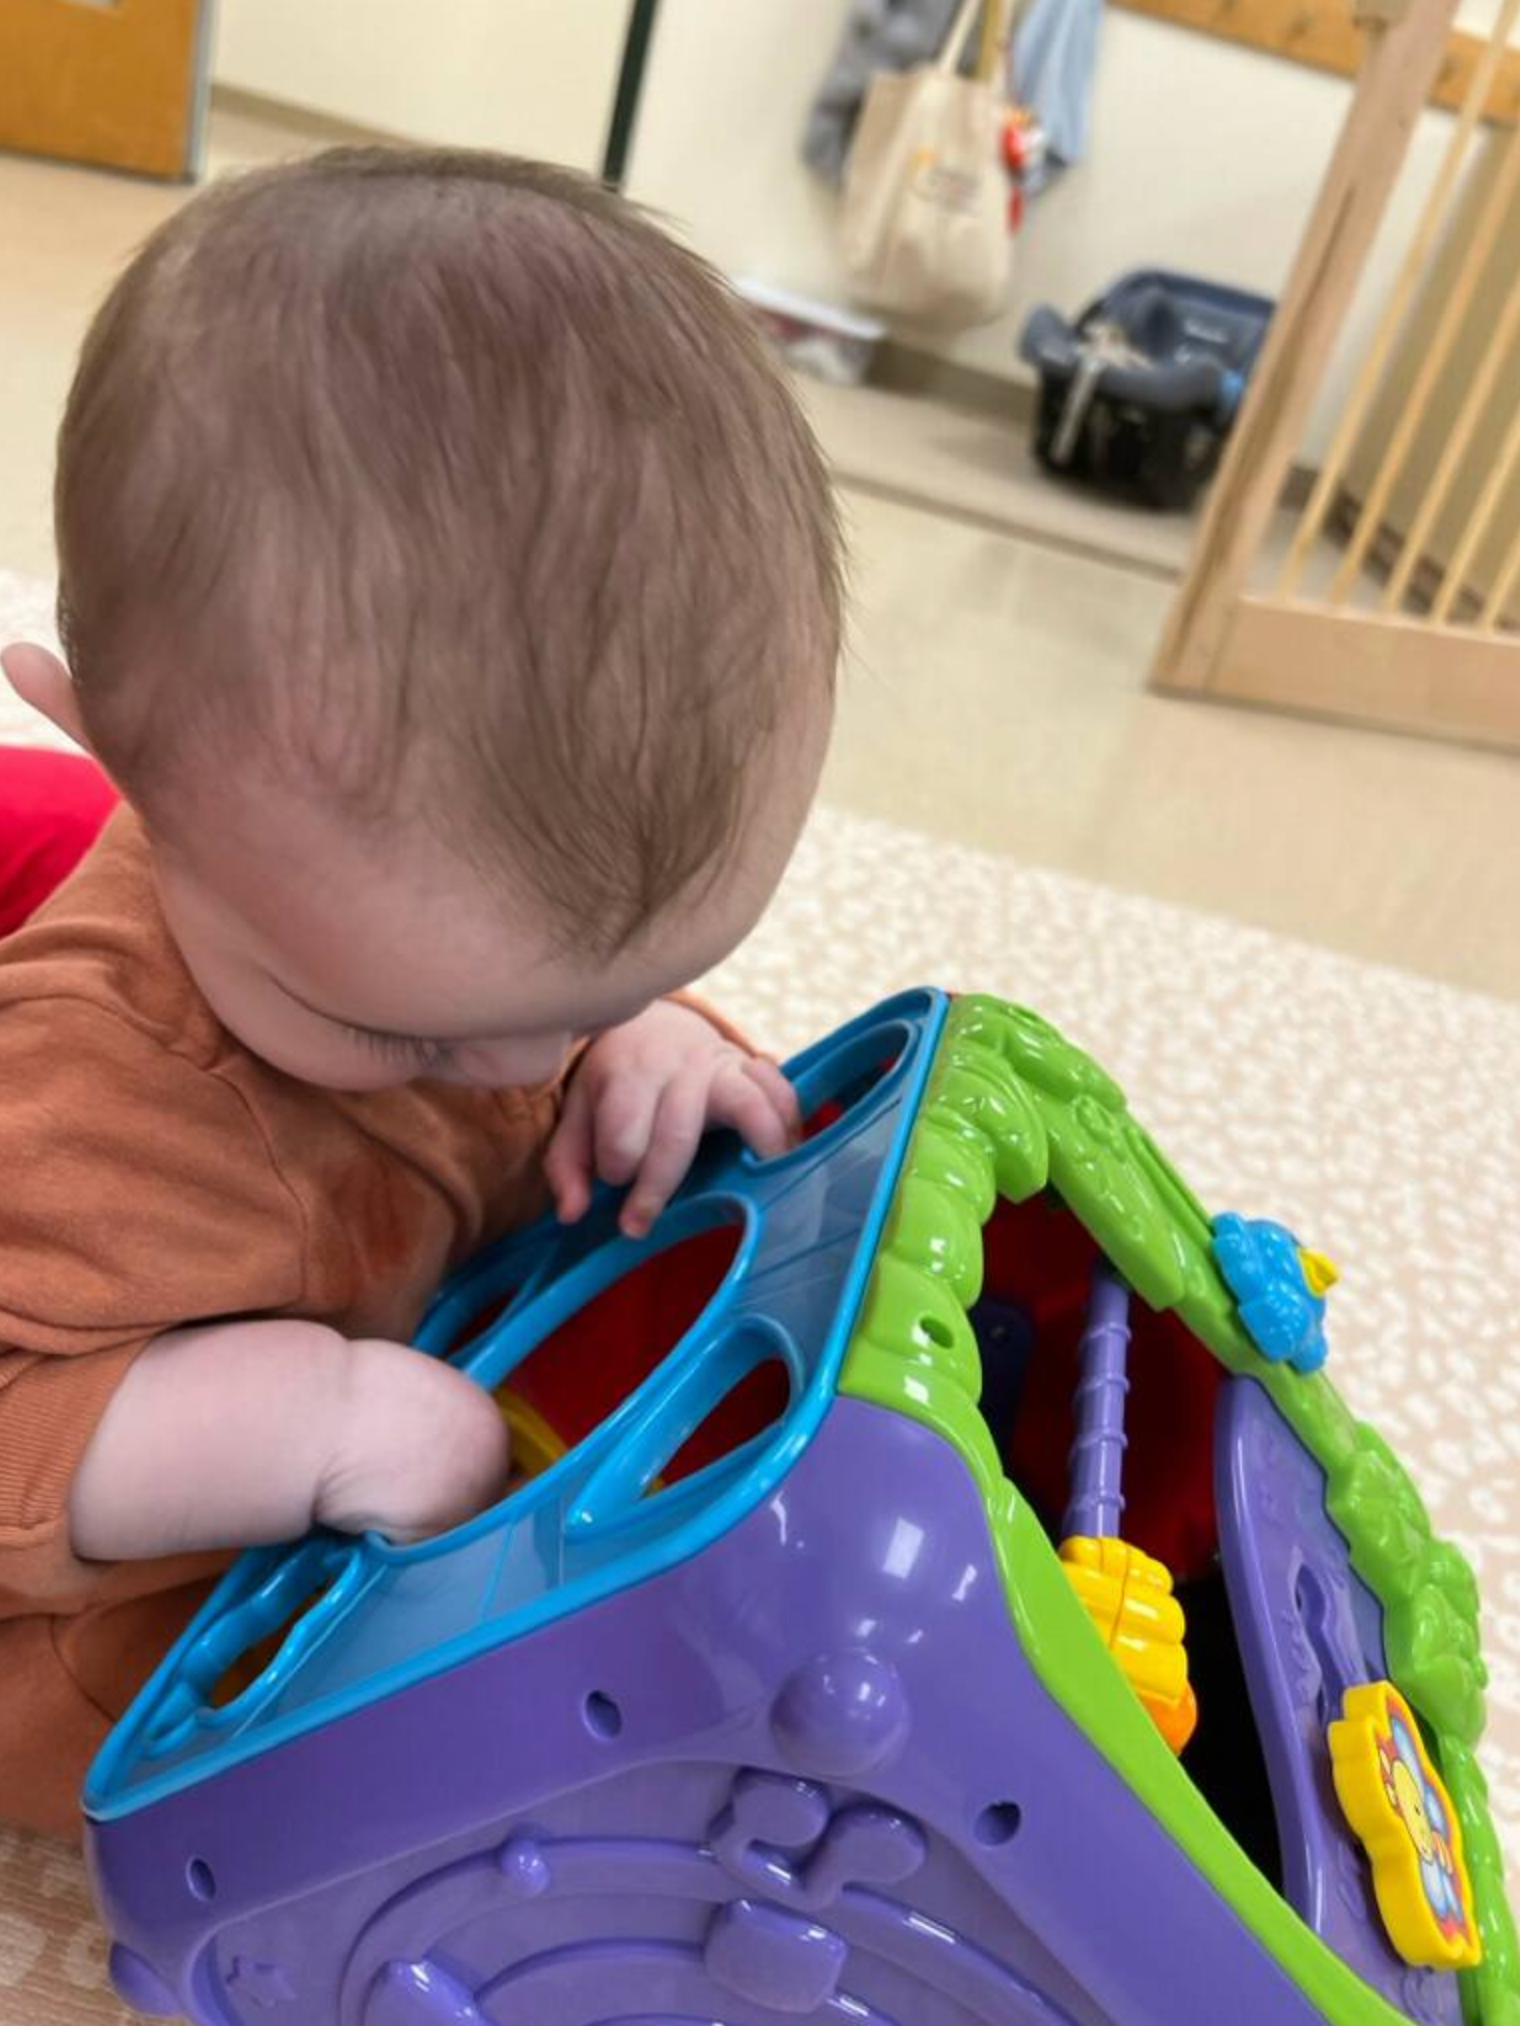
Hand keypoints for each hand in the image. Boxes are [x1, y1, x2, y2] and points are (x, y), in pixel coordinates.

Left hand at [545, 1002, 800, 1237]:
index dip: (614, 1166)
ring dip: (755, 1149)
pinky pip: (781, 1089)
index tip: (612, 1181)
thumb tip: (570, 1215)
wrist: (653, 1025)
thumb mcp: (579, 1114)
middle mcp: (678, 1067)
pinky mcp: (751, 1066)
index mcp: (629, 1074)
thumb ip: (567, 1165)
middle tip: (638, 1226)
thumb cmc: (615, 1083)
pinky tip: (786, 1157)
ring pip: (747, 1103)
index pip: (622, 1132)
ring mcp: (721, 1063)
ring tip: (756, 1189)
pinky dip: (790, 1122)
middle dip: (656, 1187)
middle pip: (676, 1133)